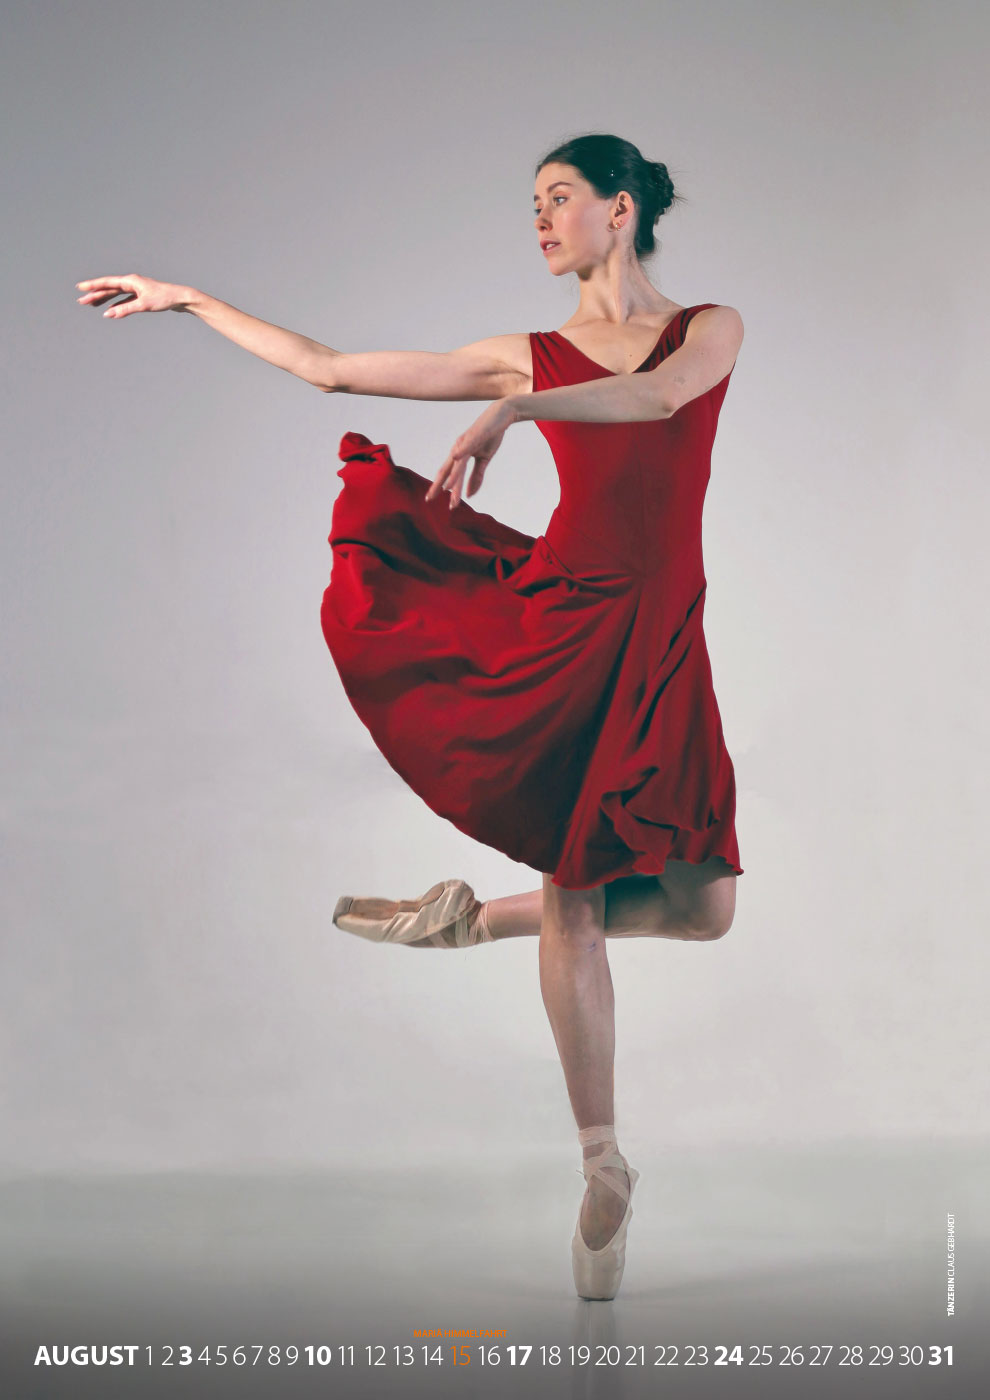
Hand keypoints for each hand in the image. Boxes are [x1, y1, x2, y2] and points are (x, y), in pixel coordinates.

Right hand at [75, 273, 191, 317]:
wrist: (180, 298)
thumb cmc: (164, 299)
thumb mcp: (143, 305)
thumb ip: (125, 310)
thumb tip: (108, 314)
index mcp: (130, 281)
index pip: (107, 282)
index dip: (92, 285)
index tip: (80, 287)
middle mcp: (132, 283)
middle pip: (109, 289)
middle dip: (95, 295)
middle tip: (81, 301)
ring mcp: (136, 289)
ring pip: (115, 294)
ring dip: (103, 299)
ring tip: (91, 304)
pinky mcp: (141, 296)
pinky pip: (124, 300)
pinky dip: (116, 305)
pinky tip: (110, 310)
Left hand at [426, 398, 517, 509]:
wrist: (501, 416)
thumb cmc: (490, 436)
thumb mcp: (484, 460)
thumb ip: (476, 476)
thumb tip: (469, 494)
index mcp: (459, 455)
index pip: (447, 474)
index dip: (438, 486)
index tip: (430, 499)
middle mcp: (458, 449)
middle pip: (446, 470)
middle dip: (438, 485)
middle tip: (429, 499)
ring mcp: (465, 442)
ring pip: (457, 463)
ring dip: (453, 477)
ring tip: (447, 490)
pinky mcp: (475, 435)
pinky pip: (466, 446)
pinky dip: (460, 452)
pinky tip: (455, 457)